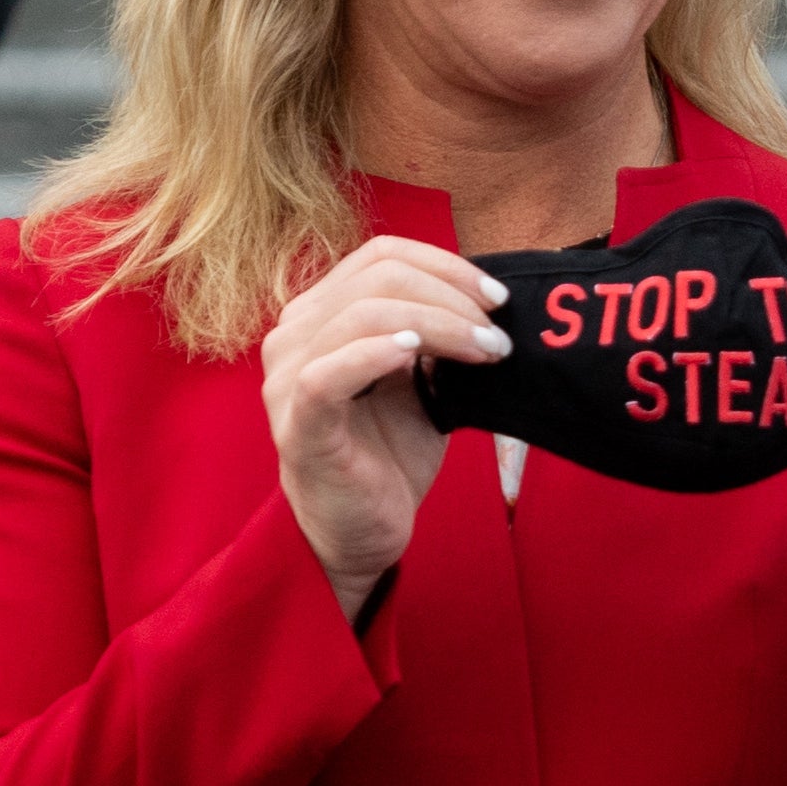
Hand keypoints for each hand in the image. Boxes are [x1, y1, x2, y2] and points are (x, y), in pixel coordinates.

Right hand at [260, 233, 506, 621]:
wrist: (361, 531)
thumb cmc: (386, 454)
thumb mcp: (419, 381)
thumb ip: (436, 335)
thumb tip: (487, 299)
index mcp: (323, 313)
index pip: (382, 255)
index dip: (445, 265)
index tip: (497, 298)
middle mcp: (295, 333)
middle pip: (378, 277)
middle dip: (451, 297)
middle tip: (498, 332)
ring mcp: (289, 376)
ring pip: (363, 315)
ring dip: (437, 325)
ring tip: (484, 350)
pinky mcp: (297, 421)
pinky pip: (328, 373)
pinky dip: (376, 353)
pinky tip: (416, 354)